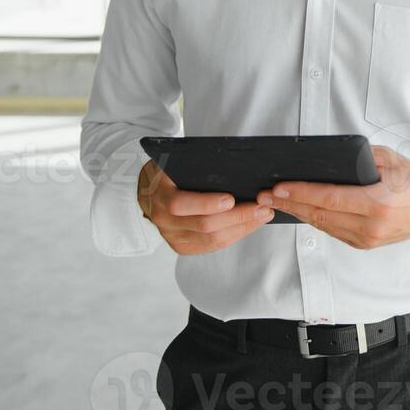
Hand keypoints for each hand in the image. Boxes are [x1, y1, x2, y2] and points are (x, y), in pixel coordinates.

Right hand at [137, 160, 275, 254]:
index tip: (231, 199)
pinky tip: (249, 225)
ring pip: (212, 240)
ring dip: (242, 228)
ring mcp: (172, 237)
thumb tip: (234, 167)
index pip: (180, 204)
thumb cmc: (169, 172)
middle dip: (237, 217)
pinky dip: (233, 235)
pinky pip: (212, 246)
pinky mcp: (182, 247)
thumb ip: (197, 167)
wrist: (147, 191)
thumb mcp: (175, 162)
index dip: (206, 204)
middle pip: (204, 225)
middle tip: (261, 207)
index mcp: (159, 195)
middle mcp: (163, 220)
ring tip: (262, 216)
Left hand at [258, 145, 409, 249]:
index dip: (299, 193)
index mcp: (377, 203)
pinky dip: (315, 220)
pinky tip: (302, 209)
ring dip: (298, 213)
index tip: (277, 188)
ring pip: (323, 226)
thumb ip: (360, 158)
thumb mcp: (390, 159)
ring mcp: (368, 239)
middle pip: (320, 215)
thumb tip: (329, 160)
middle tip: (265, 196)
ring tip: (276, 202)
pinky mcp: (366, 244)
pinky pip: (333, 231)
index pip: (328, 198)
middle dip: (289, 205)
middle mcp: (370, 226)